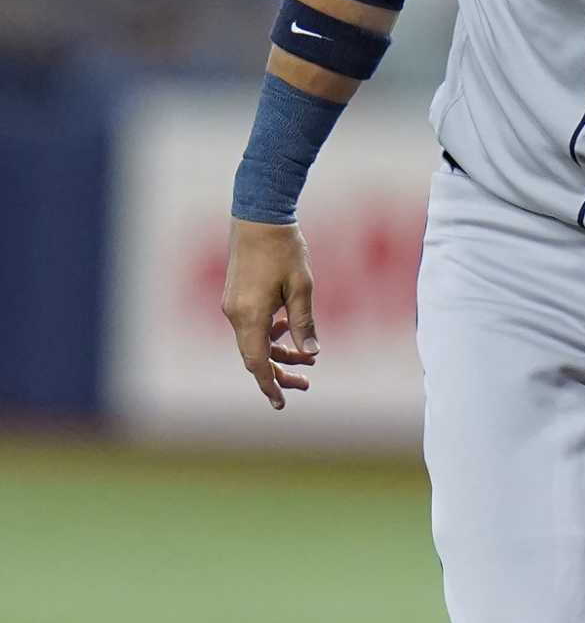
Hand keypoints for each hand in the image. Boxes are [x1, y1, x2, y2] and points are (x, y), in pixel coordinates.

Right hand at [221, 218, 319, 409]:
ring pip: (254, 341)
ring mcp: (233, 306)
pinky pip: (251, 325)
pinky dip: (269, 334)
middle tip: (306, 383)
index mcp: (250, 316)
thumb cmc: (284, 249)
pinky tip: (288, 328)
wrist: (258, 218)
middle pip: (255, 356)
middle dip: (280, 372)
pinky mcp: (236, 297)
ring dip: (278, 352)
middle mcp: (236, 315)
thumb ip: (304, 322)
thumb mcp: (302, 287)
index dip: (270, 385)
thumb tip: (312, 353)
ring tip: (307, 358)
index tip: (281, 404)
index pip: (257, 363)